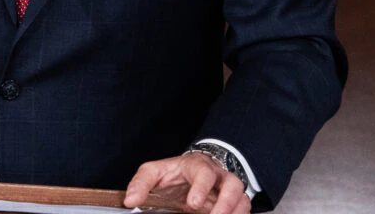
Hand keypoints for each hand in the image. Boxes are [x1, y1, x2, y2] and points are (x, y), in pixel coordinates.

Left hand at [124, 152, 248, 213]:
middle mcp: (217, 176)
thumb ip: (140, 183)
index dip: (201, 187)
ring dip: (235, 212)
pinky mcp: (232, 204)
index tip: (193, 203)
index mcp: (197, 166)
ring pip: (243, 199)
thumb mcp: (153, 172)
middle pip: (233, 184)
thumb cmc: (173, 173)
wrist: (188, 172)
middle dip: (227, 202)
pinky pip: (244, 210)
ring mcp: (227, 191)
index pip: (204, 172)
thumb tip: (130, 200)